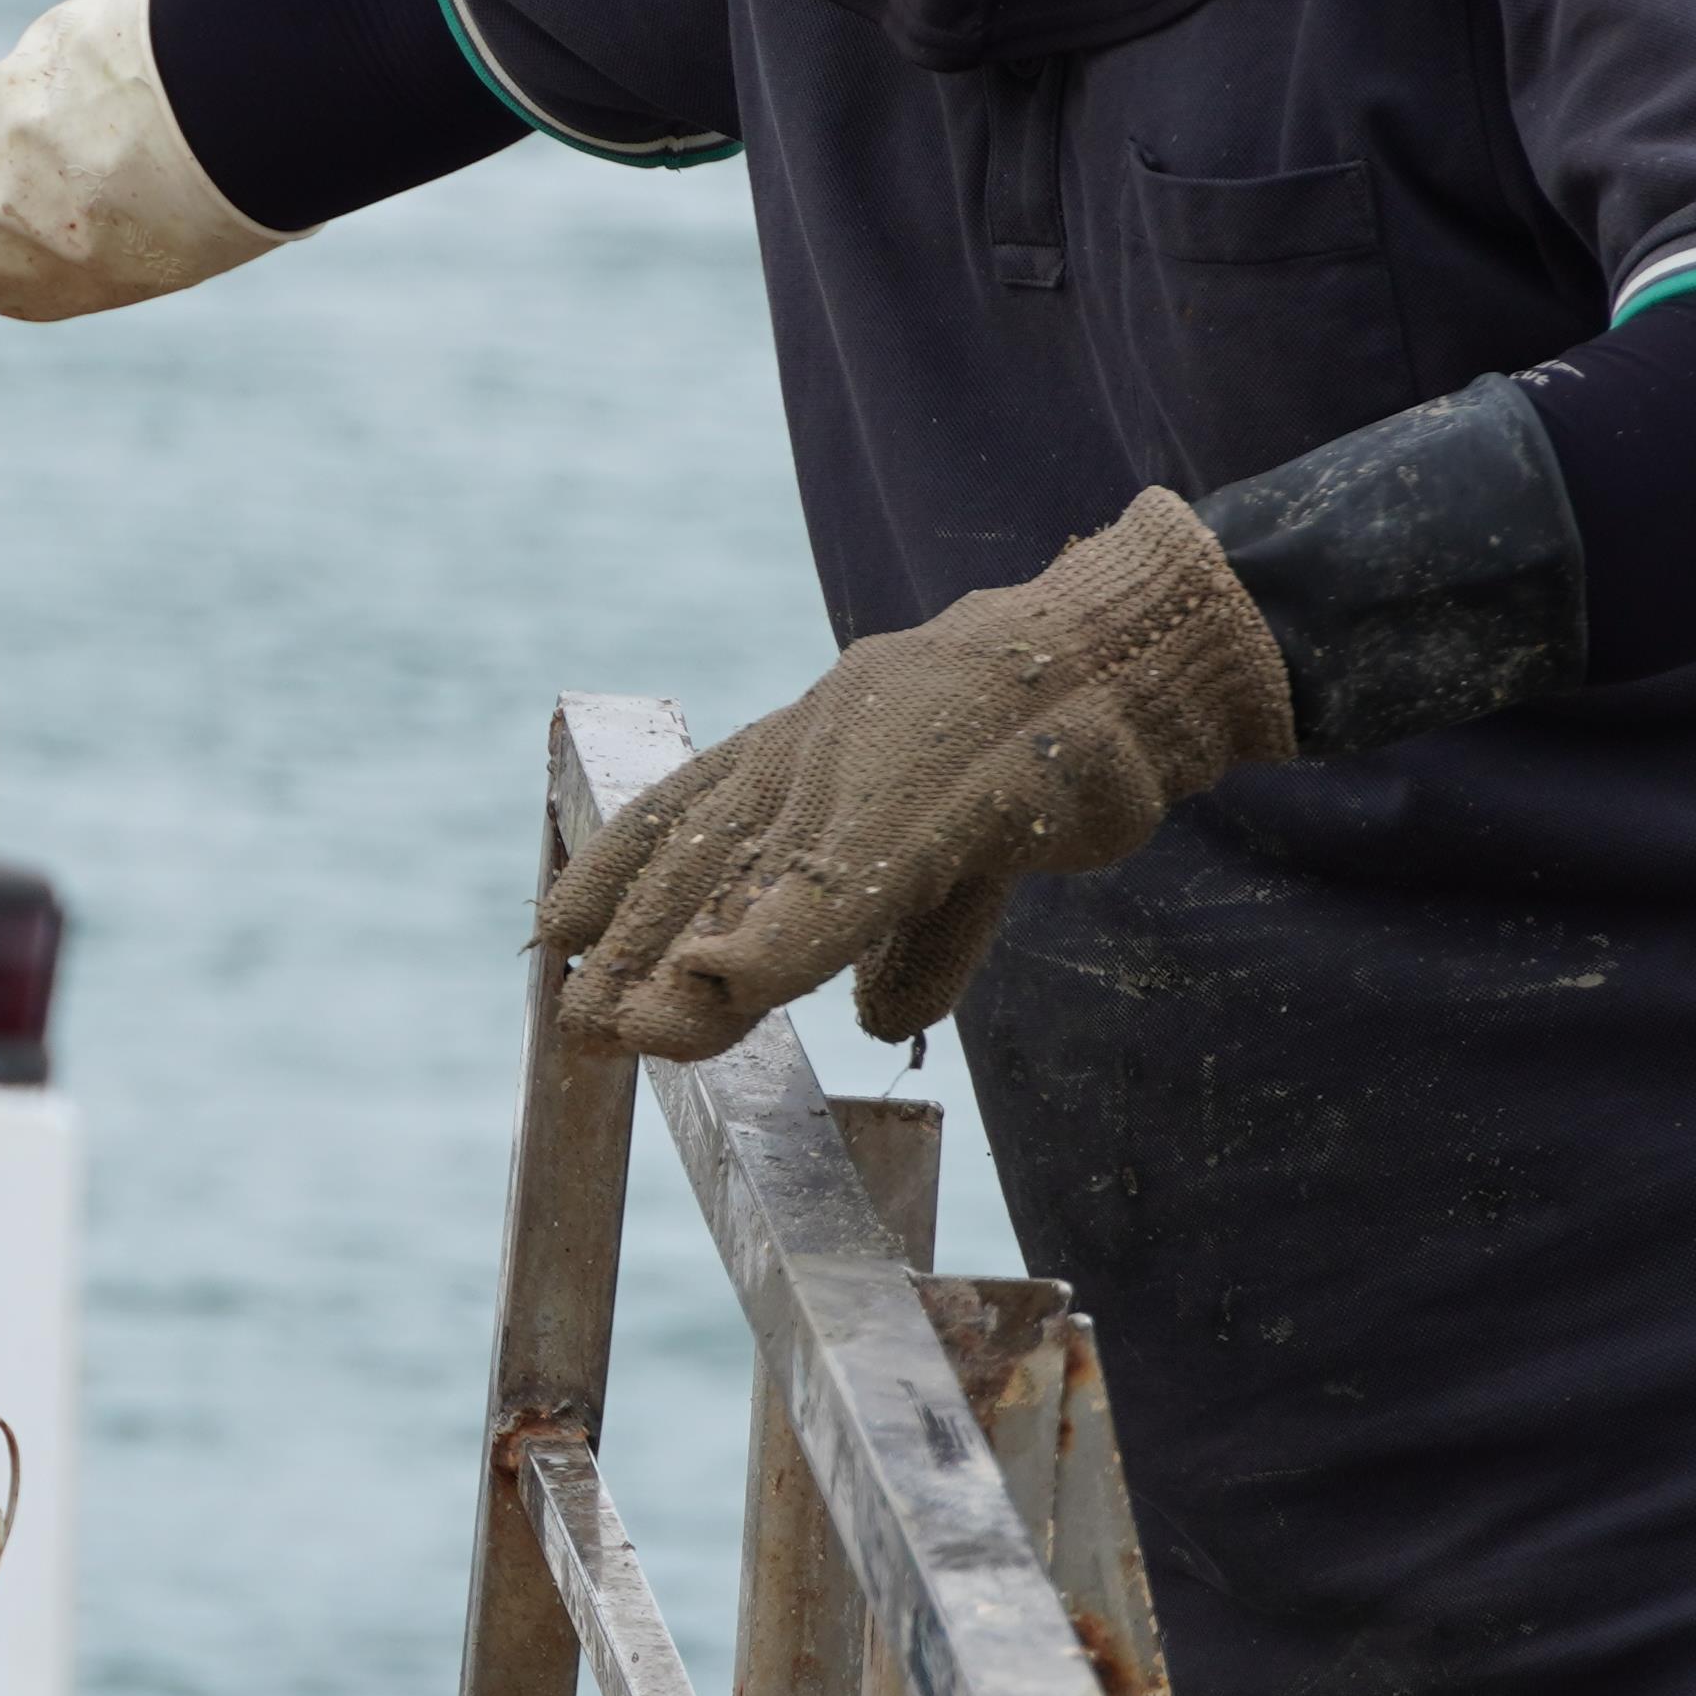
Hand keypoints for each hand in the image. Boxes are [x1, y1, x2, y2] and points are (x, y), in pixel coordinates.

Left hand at [542, 487, 1292, 1058]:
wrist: (1142, 669)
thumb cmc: (1050, 754)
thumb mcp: (968, 850)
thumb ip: (918, 934)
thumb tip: (883, 1020)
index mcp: (816, 745)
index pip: (692, 804)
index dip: (621, 865)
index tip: (554, 927)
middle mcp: (822, 747)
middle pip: (708, 851)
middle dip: (638, 938)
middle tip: (575, 1016)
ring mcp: (878, 765)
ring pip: (762, 872)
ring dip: (689, 955)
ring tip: (634, 1026)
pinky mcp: (944, 797)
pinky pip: (852, 880)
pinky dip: (786, 938)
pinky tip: (729, 981)